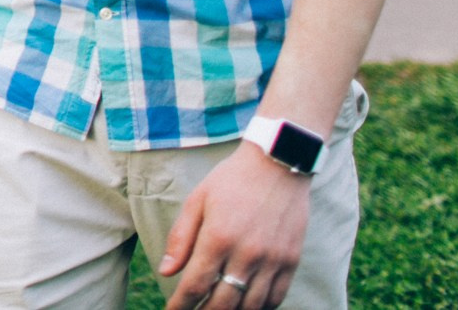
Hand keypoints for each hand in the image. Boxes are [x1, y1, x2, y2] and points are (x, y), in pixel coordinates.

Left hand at [159, 144, 310, 308]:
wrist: (278, 162)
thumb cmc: (231, 180)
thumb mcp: (198, 200)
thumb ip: (181, 238)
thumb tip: (166, 271)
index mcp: (218, 237)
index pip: (196, 285)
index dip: (181, 304)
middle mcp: (247, 253)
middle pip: (223, 303)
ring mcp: (272, 259)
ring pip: (251, 306)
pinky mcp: (291, 260)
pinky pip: (276, 297)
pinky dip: (260, 308)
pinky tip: (246, 306)